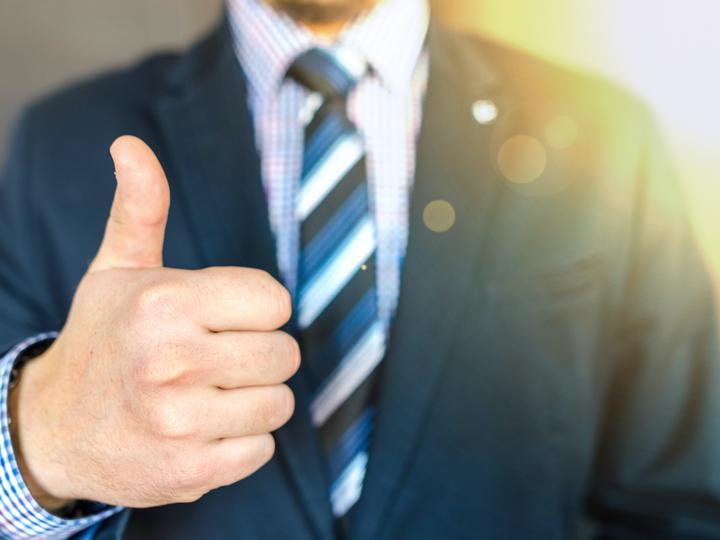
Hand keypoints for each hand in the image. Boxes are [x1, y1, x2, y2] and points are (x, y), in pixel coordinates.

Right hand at [10, 136, 298, 509]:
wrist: (57, 429)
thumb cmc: (103, 340)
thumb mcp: (117, 270)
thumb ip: (139, 208)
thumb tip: (129, 145)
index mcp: (165, 302)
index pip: (276, 301)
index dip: (256, 308)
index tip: (224, 316)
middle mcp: (173, 361)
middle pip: (285, 353)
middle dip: (258, 353)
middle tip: (216, 356)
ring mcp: (181, 422)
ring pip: (279, 402)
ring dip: (252, 398)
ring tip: (208, 393)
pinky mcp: (191, 471)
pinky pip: (262, 449)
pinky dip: (241, 441)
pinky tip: (203, 428)